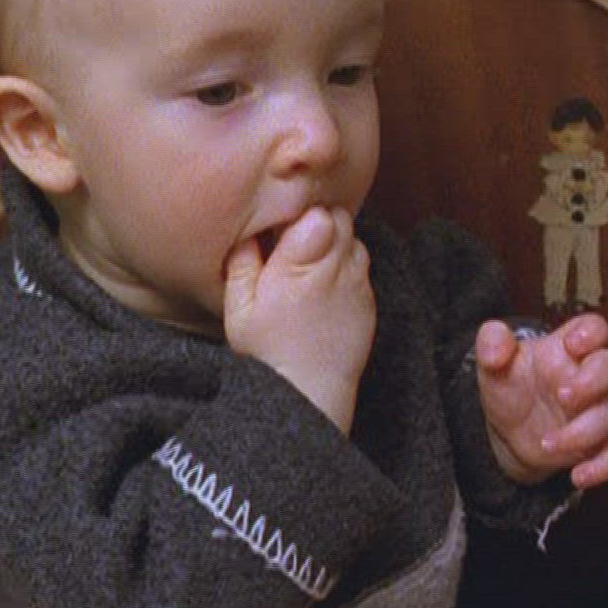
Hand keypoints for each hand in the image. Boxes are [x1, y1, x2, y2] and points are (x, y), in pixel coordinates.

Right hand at [224, 207, 374, 433]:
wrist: (309, 391)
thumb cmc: (267, 352)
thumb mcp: (238, 308)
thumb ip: (242, 261)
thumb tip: (247, 228)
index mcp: (296, 269)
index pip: (317, 215)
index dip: (299, 215)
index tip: (282, 228)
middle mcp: (333, 272)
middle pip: (338, 219)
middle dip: (318, 221)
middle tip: (295, 242)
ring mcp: (356, 285)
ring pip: (353, 238)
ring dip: (335, 241)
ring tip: (310, 262)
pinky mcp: (368, 300)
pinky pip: (362, 264)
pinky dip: (346, 264)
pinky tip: (325, 283)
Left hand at [476, 313, 607, 488]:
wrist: (507, 431)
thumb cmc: (509, 387)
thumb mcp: (492, 364)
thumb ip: (491, 343)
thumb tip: (495, 340)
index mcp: (565, 349)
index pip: (594, 328)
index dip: (591, 332)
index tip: (572, 344)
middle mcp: (586, 376)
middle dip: (594, 380)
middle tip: (562, 396)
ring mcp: (595, 409)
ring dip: (582, 431)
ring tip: (546, 443)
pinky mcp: (597, 442)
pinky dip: (603, 467)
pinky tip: (578, 476)